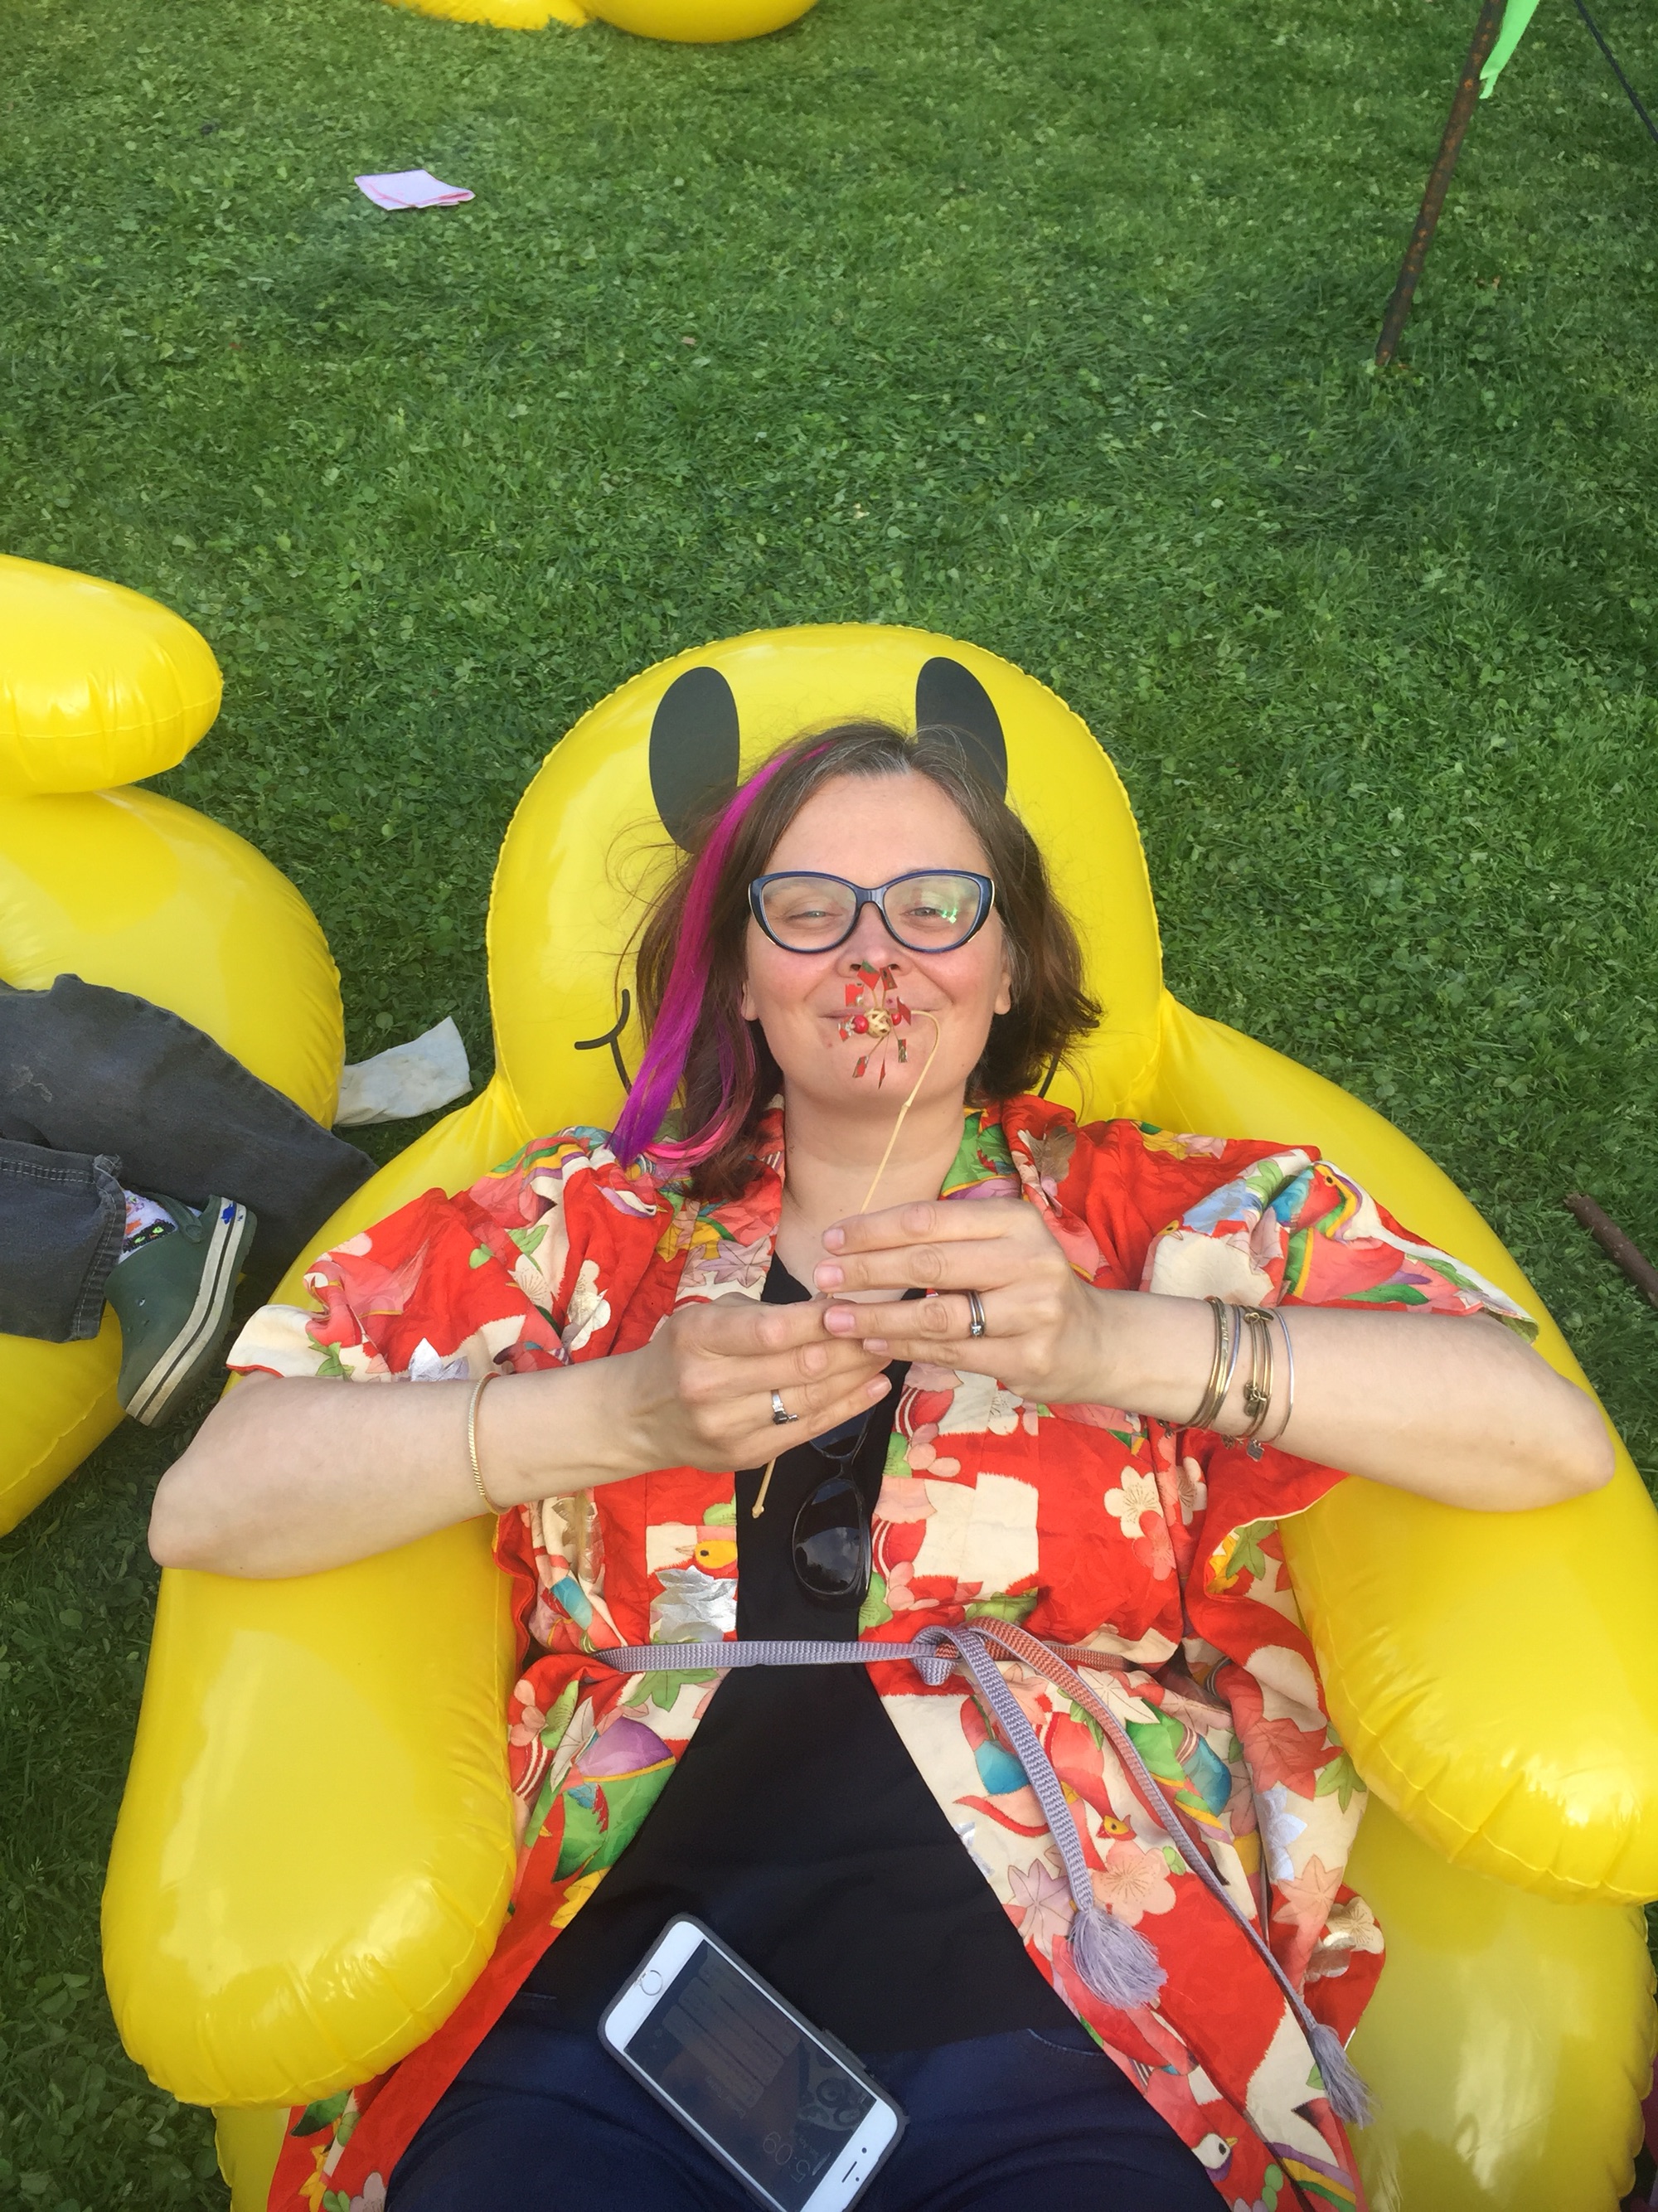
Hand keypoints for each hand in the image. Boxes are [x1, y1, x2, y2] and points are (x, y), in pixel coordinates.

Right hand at [618, 1294, 892, 1474]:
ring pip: (811, 1397)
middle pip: (801, 1365)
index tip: (857, 1303)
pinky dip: (847, 1407)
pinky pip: (808, 1429)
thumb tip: (835, 1306)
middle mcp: (710, 1385)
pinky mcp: (746, 1456)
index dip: (822, 1318)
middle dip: (851, 1343)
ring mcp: (727, 1427)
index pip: (774, 1329)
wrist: (638, 1416)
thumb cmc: (682, 1353)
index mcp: (698, 1337)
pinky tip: (874, 1387)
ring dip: (857, 1374)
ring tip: (886, 1351)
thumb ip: (765, 1313)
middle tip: (885, 1325)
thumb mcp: (708, 1316)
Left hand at [812, 1198, 1110, 1406]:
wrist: (1095, 1341)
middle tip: (821, 1276)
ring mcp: (1033, 1312)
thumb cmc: (1028, 1285)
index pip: (931, 1219)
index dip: (875, 1229)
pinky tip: (873, 1345)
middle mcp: (1030, 1260)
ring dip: (877, 1318)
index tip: (831, 1238)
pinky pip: (950, 1353)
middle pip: (930, 1263)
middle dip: (867, 1270)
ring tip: (835, 1317)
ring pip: (936, 1315)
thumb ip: (949, 1236)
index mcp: (1017, 1220)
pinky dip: (905, 1349)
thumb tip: (861, 1238)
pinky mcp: (1028, 1358)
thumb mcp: (1003, 1244)